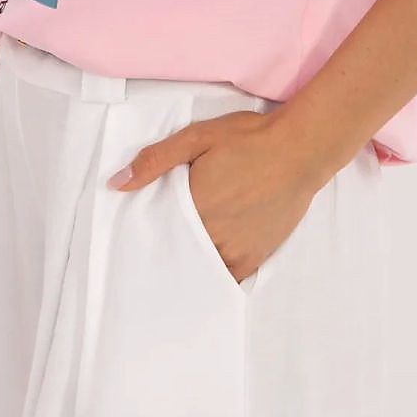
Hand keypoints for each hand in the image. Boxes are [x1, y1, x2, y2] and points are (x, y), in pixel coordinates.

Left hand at [107, 109, 316, 284]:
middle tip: (150, 258)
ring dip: (188, 267)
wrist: (299, 149)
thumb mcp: (198, 137)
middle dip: (164, 254)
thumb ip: (156, 160)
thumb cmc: (248, 138)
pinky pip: (227, 279)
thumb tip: (117, 184)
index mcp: (193, 206)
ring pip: (200, 270)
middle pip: (177, 254)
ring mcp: (235, 250)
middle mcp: (211, 235)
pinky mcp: (255, 256)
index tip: (133, 242)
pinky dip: (213, 278)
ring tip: (174, 267)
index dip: (146, 237)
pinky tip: (204, 276)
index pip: (157, 233)